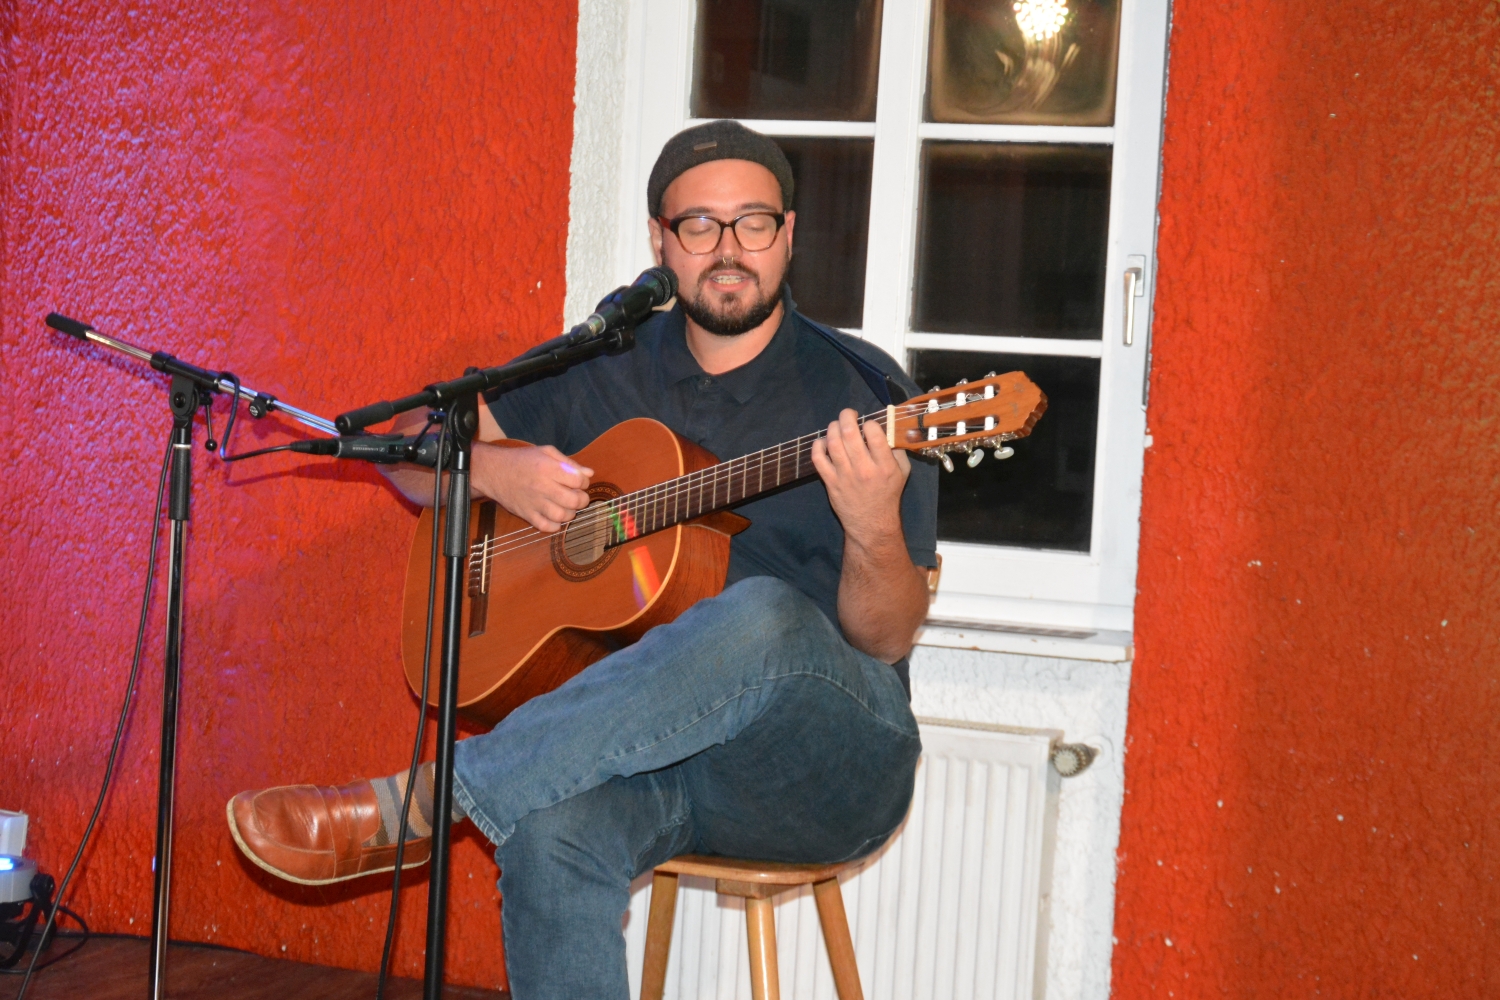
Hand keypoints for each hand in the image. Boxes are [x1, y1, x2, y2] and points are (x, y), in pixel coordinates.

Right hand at [471, 442, 593, 532]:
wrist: (494, 471)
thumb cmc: (522, 460)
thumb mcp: (546, 452)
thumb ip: (569, 462)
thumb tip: (589, 473)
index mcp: (549, 468)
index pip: (579, 480)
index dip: (584, 482)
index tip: (579, 481)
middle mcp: (543, 486)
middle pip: (574, 501)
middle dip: (582, 500)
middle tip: (577, 496)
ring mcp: (534, 503)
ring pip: (562, 516)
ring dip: (570, 513)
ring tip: (566, 506)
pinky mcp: (526, 514)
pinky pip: (546, 527)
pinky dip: (555, 525)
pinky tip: (555, 516)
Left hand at [810, 408, 910, 547]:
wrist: (872, 523)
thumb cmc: (888, 495)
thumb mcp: (903, 472)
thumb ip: (897, 449)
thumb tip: (889, 428)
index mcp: (884, 465)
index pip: (873, 432)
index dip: (869, 423)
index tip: (868, 425)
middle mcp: (864, 469)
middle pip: (849, 432)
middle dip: (847, 416)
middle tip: (849, 414)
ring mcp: (845, 476)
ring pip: (833, 442)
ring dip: (833, 427)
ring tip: (837, 425)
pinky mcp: (831, 482)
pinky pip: (818, 459)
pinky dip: (818, 446)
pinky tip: (824, 442)